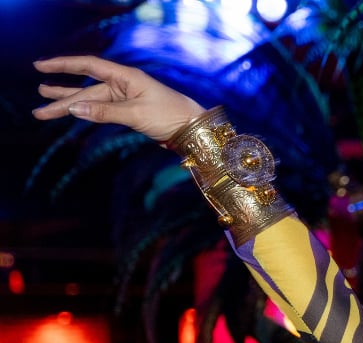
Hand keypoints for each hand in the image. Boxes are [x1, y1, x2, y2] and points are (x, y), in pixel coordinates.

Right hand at [32, 56, 205, 142]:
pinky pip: (102, 110)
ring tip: (44, 109)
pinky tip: (72, 113)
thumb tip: (74, 110)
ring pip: (92, 102)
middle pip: (86, 90)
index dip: (63, 66)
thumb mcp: (136, 114)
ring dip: (70, 106)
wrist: (194, 129)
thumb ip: (104, 112)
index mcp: (126, 77)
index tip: (41, 67)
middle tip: (38, 108)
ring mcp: (126, 98)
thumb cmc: (170, 116)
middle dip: (61, 99)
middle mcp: (124, 84)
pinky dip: (87, 113)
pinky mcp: (130, 112)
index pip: (88, 66)